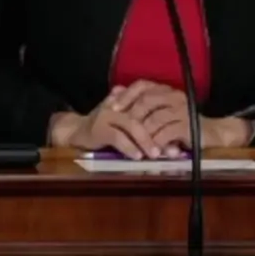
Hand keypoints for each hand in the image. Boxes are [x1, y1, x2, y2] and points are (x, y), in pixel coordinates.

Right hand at [47, 94, 161, 158]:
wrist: (75, 131)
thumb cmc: (106, 128)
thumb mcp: (127, 124)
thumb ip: (147, 127)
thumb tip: (172, 137)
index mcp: (129, 99)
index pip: (151, 108)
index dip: (165, 123)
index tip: (178, 139)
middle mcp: (120, 103)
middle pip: (145, 116)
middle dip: (159, 134)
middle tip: (172, 149)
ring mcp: (108, 114)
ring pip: (132, 126)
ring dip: (146, 141)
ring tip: (156, 154)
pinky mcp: (99, 128)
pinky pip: (117, 137)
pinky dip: (129, 147)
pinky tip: (137, 156)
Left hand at [110, 80, 252, 151]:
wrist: (211, 134)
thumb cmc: (182, 125)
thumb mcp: (161, 114)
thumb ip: (143, 106)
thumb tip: (117, 93)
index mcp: (166, 90)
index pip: (142, 86)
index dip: (126, 95)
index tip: (112, 107)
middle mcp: (174, 96)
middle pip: (147, 100)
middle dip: (131, 114)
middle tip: (119, 126)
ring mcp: (182, 110)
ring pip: (155, 118)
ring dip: (142, 133)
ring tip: (132, 143)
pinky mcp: (188, 126)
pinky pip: (167, 133)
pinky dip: (156, 142)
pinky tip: (149, 151)